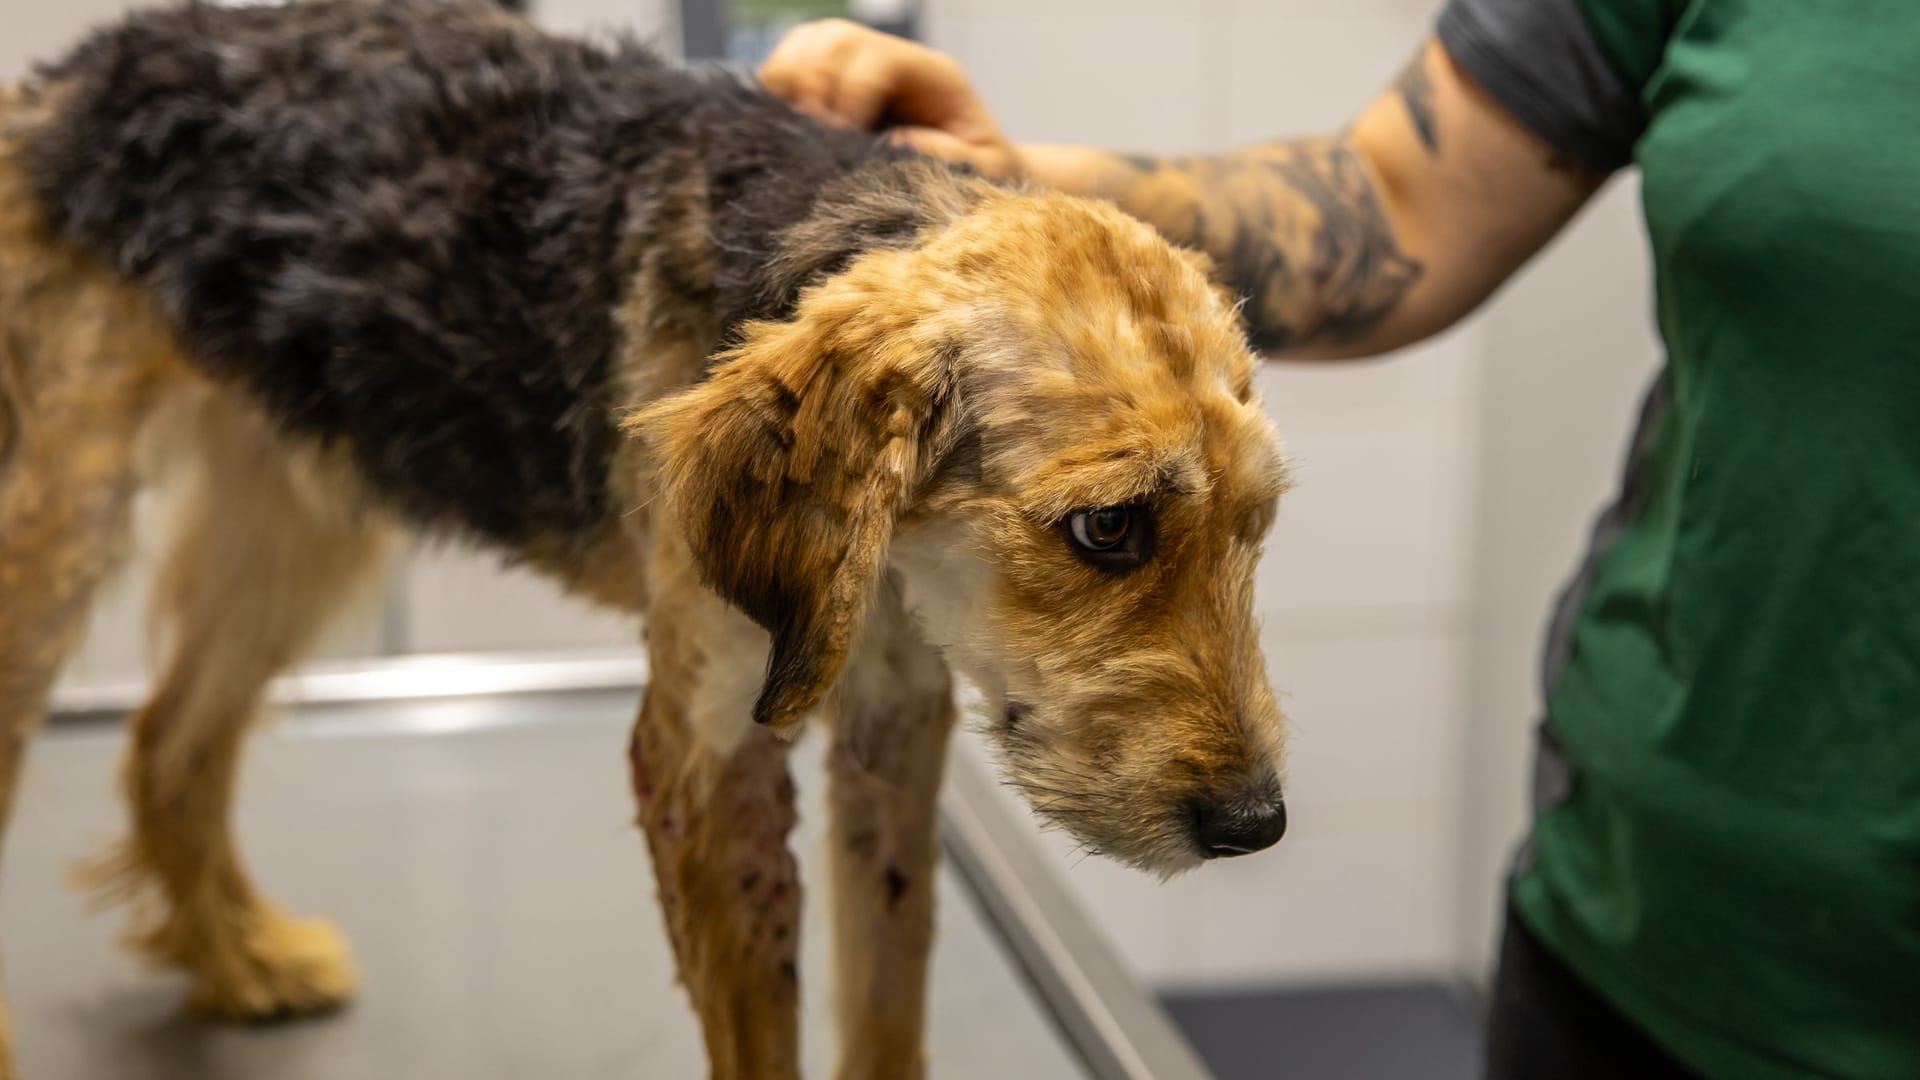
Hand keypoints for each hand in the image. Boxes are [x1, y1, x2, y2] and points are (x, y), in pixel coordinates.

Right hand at [758, 19, 1023, 179]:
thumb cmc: (985, 174)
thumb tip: (898, 143)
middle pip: (836, 38)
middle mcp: (893, 61)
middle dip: (813, 81)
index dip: (851, 91)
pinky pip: (791, 66)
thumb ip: (954, 157)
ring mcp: (859, 69)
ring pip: (808, 43)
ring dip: (789, 80)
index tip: (840, 134)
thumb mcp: (986, 171)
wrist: (979, 176)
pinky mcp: (833, 88)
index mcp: (933, 75)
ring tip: (791, 126)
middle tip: (810, 131)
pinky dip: (776, 88)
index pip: (879, 58)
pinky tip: (782, 124)